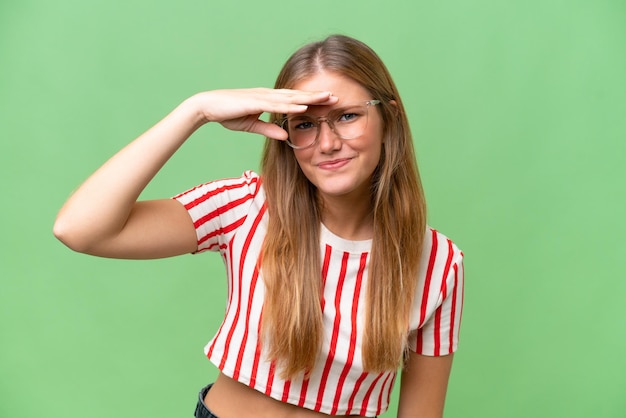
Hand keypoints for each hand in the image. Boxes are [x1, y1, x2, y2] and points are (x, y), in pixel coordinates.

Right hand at [190, 88, 337, 139]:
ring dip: (310, 98)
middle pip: (297, 96)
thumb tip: (286, 135)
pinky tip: (303, 106)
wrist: (207, 107)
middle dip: (317, 96)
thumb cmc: (227, 113)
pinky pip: (277, 104)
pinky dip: (291, 105)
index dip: (311, 101)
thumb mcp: (252, 125)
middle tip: (337, 97)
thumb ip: (269, 129)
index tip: (328, 103)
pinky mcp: (255, 101)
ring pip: (291, 98)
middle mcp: (268, 95)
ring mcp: (262, 96)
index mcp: (268, 99)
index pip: (294, 100)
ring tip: (327, 99)